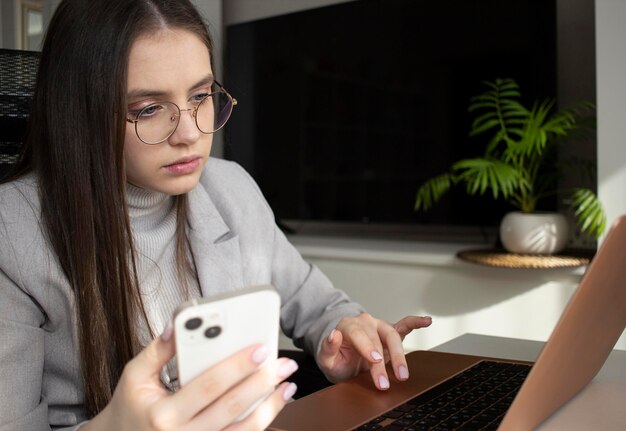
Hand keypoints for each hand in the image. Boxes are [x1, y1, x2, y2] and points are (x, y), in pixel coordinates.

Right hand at [83, 323, 297, 430]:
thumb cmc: (131, 408)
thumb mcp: (134, 376)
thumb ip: (158, 350)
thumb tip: (179, 323)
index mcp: (163, 415)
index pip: (208, 386)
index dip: (236, 366)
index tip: (260, 348)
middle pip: (231, 407)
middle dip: (261, 382)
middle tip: (283, 363)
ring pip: (243, 430)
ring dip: (270, 406)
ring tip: (287, 383)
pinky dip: (262, 422)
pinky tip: (275, 404)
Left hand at [317, 314, 431, 389]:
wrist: (342, 356)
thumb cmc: (336, 358)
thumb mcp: (325, 358)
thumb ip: (328, 347)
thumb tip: (334, 334)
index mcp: (349, 326)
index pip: (359, 334)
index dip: (367, 347)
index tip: (375, 360)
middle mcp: (366, 323)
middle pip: (378, 339)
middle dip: (384, 362)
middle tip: (385, 382)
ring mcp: (379, 327)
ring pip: (393, 336)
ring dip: (400, 355)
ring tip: (403, 374)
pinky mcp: (390, 333)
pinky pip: (404, 325)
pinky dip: (416, 322)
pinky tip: (427, 321)